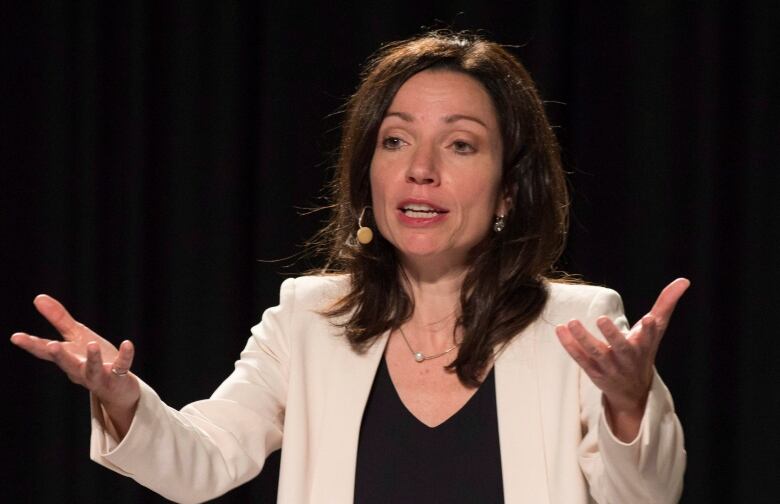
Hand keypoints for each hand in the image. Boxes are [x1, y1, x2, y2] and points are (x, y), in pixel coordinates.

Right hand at [10, 295, 139, 434]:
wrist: (118, 388)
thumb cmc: (94, 359)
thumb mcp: (77, 336)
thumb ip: (58, 319)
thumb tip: (38, 297)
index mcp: (68, 358)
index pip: (46, 351)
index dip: (31, 344)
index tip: (16, 337)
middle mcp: (80, 370)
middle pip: (67, 364)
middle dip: (59, 356)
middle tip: (51, 346)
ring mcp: (99, 375)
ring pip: (93, 369)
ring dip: (92, 359)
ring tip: (91, 345)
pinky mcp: (118, 377)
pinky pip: (122, 366)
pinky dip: (125, 356)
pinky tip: (127, 344)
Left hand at [555, 278, 689, 439]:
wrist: (633, 391)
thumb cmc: (644, 350)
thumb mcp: (657, 329)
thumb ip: (666, 303)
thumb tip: (684, 280)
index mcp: (644, 345)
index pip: (649, 337)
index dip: (650, 329)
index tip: (650, 319)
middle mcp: (627, 357)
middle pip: (621, 347)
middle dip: (612, 334)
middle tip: (602, 319)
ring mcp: (609, 366)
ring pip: (595, 353)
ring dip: (583, 338)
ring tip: (571, 322)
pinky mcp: (594, 372)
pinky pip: (580, 359)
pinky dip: (569, 345)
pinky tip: (560, 329)